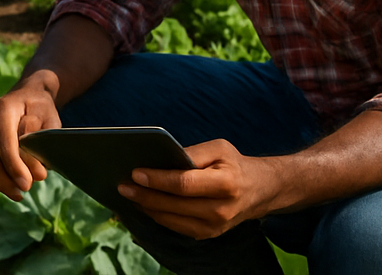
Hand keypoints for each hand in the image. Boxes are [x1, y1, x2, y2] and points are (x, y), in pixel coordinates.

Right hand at [0, 70, 61, 199]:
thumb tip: (36, 173)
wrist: (26, 98)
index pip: (4, 142)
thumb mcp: (49, 120)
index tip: (26, 185)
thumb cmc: (40, 110)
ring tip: (18, 192)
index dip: (14, 166)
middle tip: (25, 190)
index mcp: (2, 109)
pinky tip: (8, 188)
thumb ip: (41, 144)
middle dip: (6, 179)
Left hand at [117, 139, 283, 237]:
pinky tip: (143, 204)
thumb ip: (192, 152)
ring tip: (127, 194)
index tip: (135, 173)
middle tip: (121, 185)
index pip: (184, 184)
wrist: (260, 191)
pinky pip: (175, 226)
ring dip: (146, 207)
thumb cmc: (234, 164)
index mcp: (226, 184)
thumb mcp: (219, 148)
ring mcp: (214, 227)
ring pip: (171, 219)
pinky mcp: (207, 234)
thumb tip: (162, 157)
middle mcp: (221, 209)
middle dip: (144, 195)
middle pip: (174, 205)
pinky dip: (157, 216)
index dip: (157, 179)